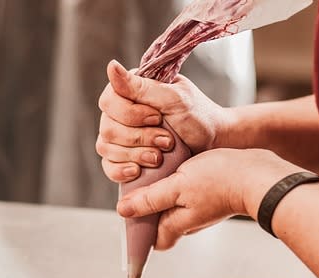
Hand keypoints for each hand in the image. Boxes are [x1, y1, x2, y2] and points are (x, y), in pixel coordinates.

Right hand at [96, 60, 228, 182]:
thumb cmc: (197, 116)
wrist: (212, 143)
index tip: (157, 117)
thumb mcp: (174, 98)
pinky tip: (137, 171)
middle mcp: (120, 113)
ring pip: (106, 148)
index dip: (130, 114)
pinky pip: (108, 167)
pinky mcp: (125, 158)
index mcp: (130, 91)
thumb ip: (141, 86)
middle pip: (108, 128)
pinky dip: (121, 170)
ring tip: (160, 157)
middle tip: (167, 140)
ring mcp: (121, 137)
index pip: (108, 101)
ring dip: (135, 154)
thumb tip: (110, 66)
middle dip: (139, 138)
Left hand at [116, 148, 300, 248]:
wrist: (257, 174)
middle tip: (140, 185)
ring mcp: (200, 211)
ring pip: (173, 207)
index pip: (151, 240)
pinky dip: (178, 185)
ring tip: (158, 173)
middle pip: (160, 223)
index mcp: (177, 225)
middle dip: (148, 208)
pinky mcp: (209, 197)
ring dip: (163, 193)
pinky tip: (177, 168)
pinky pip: (186, 195)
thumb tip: (124, 210)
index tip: (129, 212)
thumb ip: (151, 199)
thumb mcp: (178, 186)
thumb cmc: (221, 180)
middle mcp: (189, 222)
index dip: (138, 231)